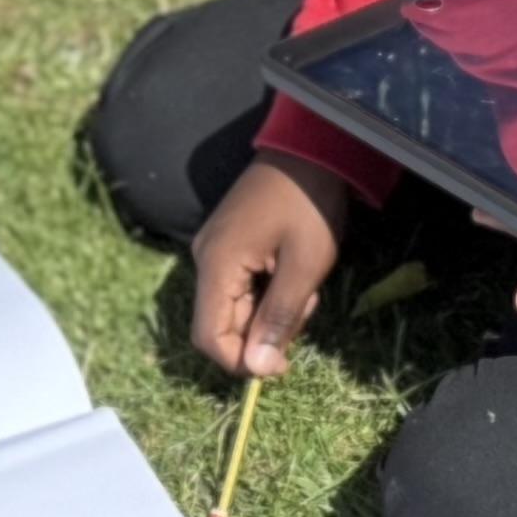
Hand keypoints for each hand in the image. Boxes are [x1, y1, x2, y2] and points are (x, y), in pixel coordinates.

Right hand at [187, 150, 351, 379]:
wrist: (310, 148)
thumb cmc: (309, 205)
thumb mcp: (304, 267)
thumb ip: (278, 318)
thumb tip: (257, 367)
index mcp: (216, 264)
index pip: (208, 337)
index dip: (241, 362)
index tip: (282, 364)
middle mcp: (205, 259)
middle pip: (222, 324)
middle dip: (264, 332)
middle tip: (306, 308)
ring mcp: (215, 249)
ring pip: (235, 307)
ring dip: (270, 311)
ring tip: (306, 287)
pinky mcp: (228, 243)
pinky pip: (240, 286)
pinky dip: (268, 292)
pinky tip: (294, 274)